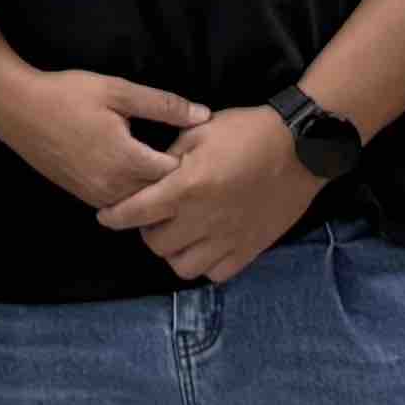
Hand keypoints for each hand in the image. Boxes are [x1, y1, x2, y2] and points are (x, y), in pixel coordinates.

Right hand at [0, 58, 208, 212]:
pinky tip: (135, 170)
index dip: (191, 160)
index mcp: (126, 161)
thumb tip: (204, 116)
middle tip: (187, 156)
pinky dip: (133, 191)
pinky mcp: (82, 195)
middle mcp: (113, 187)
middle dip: (176, 179)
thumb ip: (163, 105)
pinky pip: (119, 202)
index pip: (176, 175)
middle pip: (160, 195)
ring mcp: (96, 195)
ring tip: (163, 163)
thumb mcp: (117, 90)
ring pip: (140, 203)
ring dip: (154, 188)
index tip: (197, 144)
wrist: (15, 108)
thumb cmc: (67, 94)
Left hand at [99, 102, 319, 288]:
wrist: (299, 148)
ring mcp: (228, 238)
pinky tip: (204, 244)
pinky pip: (215, 273)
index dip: (114, 216)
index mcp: (187, 187)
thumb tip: (148, 176)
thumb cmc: (246, 132)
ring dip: (174, 251)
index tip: (106, 216)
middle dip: (147, 230)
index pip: (136, 212)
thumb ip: (168, 158)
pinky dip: (204, 264)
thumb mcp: (199, 132)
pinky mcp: (250, 249)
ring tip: (179, 232)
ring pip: (183, 266)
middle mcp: (204, 219)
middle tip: (154, 216)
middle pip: (156, 244)